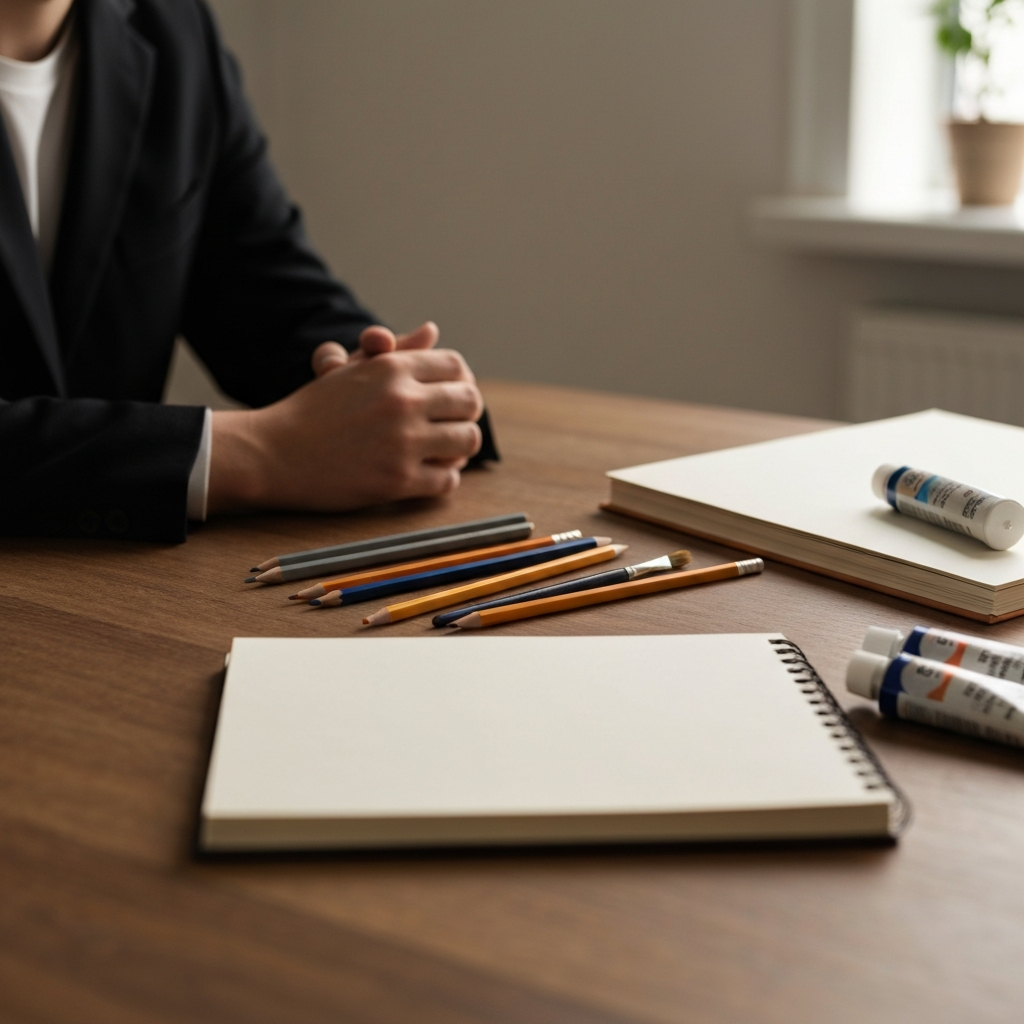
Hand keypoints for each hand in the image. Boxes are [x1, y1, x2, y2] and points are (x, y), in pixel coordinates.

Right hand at [207, 322, 482, 512]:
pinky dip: (444, 478)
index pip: (455, 366)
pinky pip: (448, 480)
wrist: (272, 453)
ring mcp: (403, 442)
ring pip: (467, 441)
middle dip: (466, 413)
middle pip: (470, 402)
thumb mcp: (351, 371)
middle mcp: (402, 400)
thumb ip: (397, 352)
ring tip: (447, 450)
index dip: (459, 381)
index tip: (450, 396)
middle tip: (454, 423)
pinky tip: (430, 474)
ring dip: (460, 447)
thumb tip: (432, 330)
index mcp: (392, 368)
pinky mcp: (398, 481)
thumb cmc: (313, 410)